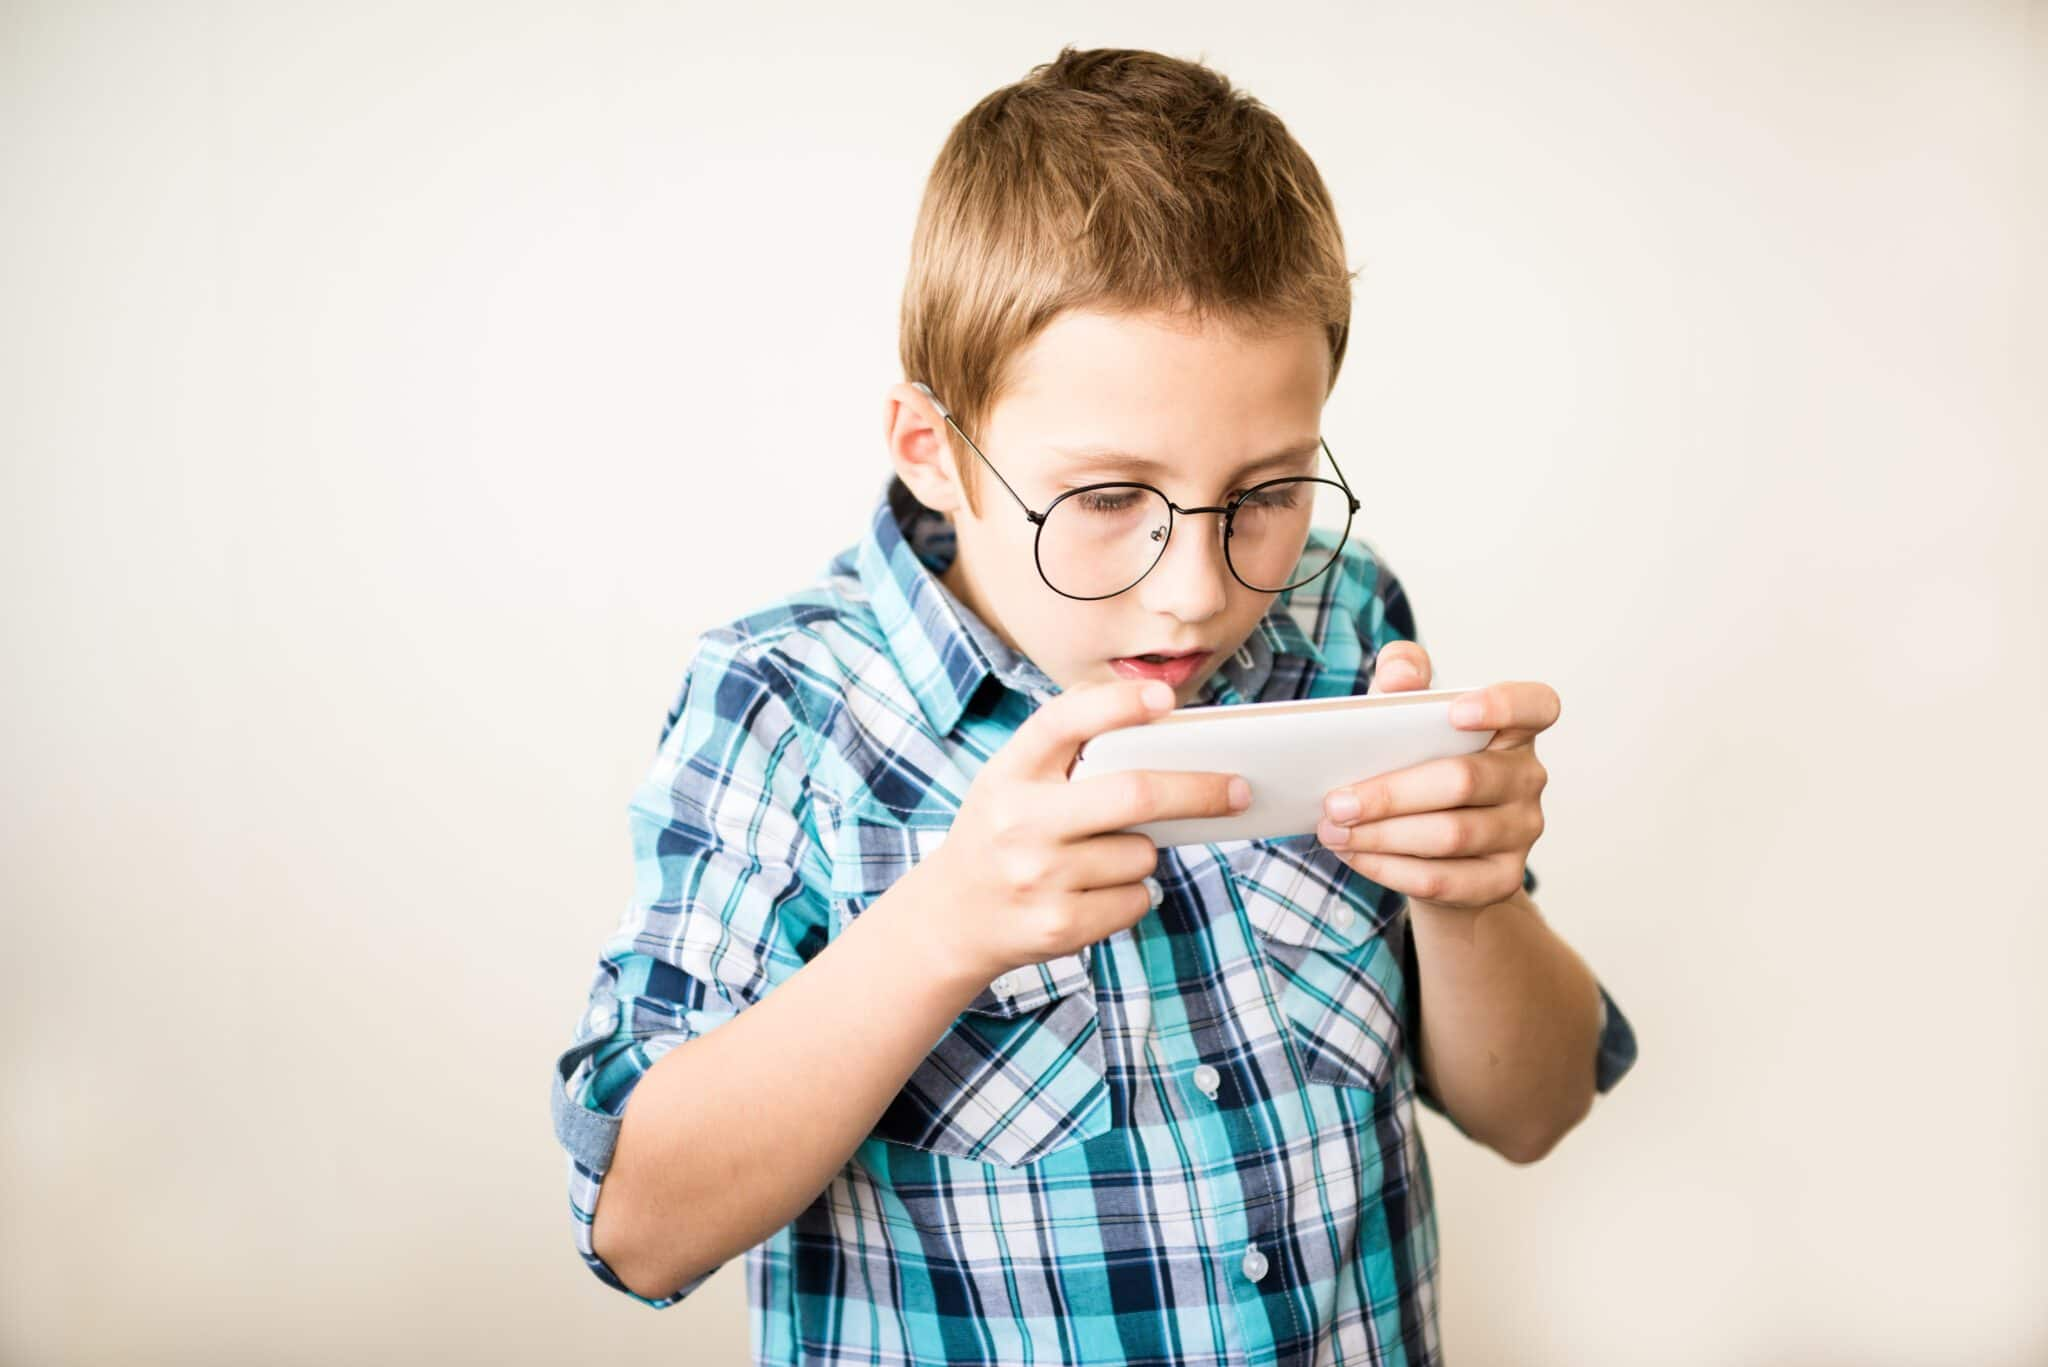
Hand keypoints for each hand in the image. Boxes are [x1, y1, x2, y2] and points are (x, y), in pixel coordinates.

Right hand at [917, 679, 1251, 983]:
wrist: (950, 919)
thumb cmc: (1001, 834)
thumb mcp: (1010, 780)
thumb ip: (1065, 751)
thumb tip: (1157, 724)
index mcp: (1009, 773)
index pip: (1064, 722)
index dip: (1119, 704)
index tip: (1167, 699)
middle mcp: (1020, 821)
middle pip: (1134, 794)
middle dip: (1199, 790)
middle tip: (1240, 788)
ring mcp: (1039, 877)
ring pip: (1141, 853)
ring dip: (1142, 851)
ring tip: (1098, 857)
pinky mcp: (1059, 926)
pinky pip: (1137, 898)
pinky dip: (1132, 893)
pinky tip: (1092, 892)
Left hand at [1315, 642, 1558, 914]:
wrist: (1434, 848)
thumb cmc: (1418, 764)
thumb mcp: (1405, 715)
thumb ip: (1402, 678)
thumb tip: (1401, 675)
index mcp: (1513, 728)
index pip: (1536, 705)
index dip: (1502, 705)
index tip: (1453, 712)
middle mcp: (1527, 777)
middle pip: (1464, 781)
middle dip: (1391, 794)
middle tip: (1335, 802)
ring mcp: (1521, 831)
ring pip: (1450, 836)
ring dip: (1382, 836)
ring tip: (1333, 830)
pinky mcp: (1502, 880)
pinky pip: (1443, 879)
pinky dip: (1390, 869)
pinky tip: (1355, 856)